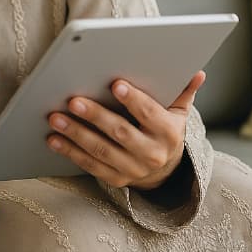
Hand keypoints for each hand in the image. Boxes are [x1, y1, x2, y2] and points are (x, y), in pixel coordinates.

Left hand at [46, 71, 203, 189]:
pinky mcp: (116, 179)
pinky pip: (90, 165)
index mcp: (169, 133)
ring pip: (101, 151)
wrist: (165, 170)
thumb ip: (184, 91)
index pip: (150, 114)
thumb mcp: (178, 112)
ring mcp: (133, 170)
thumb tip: (197, 72)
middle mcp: (152, 154)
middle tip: (73, 100)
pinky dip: (70, 152)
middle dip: (95, 116)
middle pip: (121, 133)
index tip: (115, 84)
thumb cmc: (166, 129)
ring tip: (55, 118)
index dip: (133, 100)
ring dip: (76, 134)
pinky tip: (54, 139)